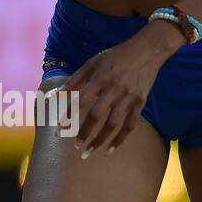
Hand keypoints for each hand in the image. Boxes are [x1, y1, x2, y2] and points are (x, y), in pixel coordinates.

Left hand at [52, 22, 183, 156]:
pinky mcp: (140, 102)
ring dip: (100, 140)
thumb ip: (74, 80)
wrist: (148, 50)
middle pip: (96, 115)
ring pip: (112, 124)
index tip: (59, 132)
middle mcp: (113, 88)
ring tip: (88, 152)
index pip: (80, 101)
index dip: (68, 117)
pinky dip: (120, 139)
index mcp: (100, 78)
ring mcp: (128, 96)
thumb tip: (54, 94)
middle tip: (75, 146)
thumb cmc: (116, 56)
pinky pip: (130, 125)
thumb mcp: (93, 63)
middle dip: (84, 133)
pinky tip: (109, 150)